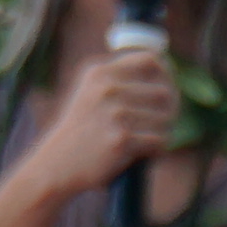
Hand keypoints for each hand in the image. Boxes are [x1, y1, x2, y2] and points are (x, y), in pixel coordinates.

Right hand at [36, 32, 186, 194]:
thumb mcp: (91, 92)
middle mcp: (107, 88)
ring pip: (165, 118)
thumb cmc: (81, 130)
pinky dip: (156, 150)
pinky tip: (142, 154)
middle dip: (169, 109)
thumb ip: (120, 77)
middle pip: (164, 91)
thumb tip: (165, 66)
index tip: (167, 88)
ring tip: (146, 140)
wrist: (56, 165)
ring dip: (162, 131)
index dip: (166, 74)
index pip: (151, 60)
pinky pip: (159, 140)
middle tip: (161, 123)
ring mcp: (115, 113)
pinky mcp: (121, 139)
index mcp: (100, 72)